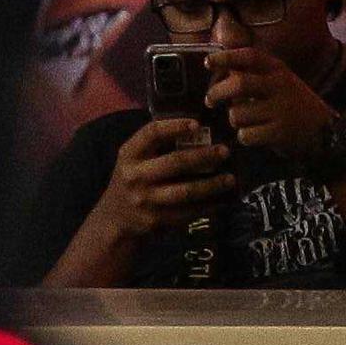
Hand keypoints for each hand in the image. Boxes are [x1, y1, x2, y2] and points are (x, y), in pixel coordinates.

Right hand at [94, 113, 231, 236]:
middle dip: (204, 156)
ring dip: (211, 185)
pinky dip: (208, 206)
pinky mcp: (155, 220)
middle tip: (225, 151)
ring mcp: (145, 200)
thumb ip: (157, 144)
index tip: (197, 124)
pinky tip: (222, 200)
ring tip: (230, 179)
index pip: (152, 133)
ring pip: (185, 191)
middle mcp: (135, 176)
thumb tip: (199, 127)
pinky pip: (187, 212)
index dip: (175, 126)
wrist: (115, 220)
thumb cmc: (132, 180)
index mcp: (129, 155)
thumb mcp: (134, 159)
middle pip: (175, 162)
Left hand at [205, 46, 341, 158]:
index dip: (227, 57)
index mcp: (279, 70)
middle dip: (217, 93)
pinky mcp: (279, 133)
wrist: (325, 131)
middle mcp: (280, 86)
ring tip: (245, 122)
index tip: (207, 62)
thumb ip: (255, 75)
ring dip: (234, 120)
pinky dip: (245, 137)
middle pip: (239, 84)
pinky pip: (246, 136)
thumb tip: (223, 68)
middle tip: (210, 101)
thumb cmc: (294, 104)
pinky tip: (256, 135)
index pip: (250, 56)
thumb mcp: (280, 82)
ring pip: (237, 114)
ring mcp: (281, 110)